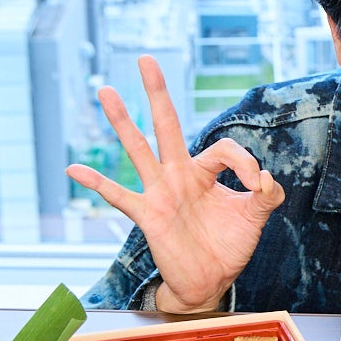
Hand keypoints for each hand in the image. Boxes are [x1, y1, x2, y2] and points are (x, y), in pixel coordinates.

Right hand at [65, 56, 285, 312]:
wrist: (210, 281)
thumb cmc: (229, 245)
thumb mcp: (256, 216)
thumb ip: (268, 194)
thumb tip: (266, 178)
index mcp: (204, 171)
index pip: (222, 148)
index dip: (244, 162)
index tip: (257, 185)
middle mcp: (178, 174)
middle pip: (167, 125)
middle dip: (158, 92)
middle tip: (146, 59)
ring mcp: (160, 192)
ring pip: (138, 149)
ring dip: (123, 120)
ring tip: (105, 90)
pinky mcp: (149, 215)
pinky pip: (119, 196)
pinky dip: (97, 183)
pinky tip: (73, 169)